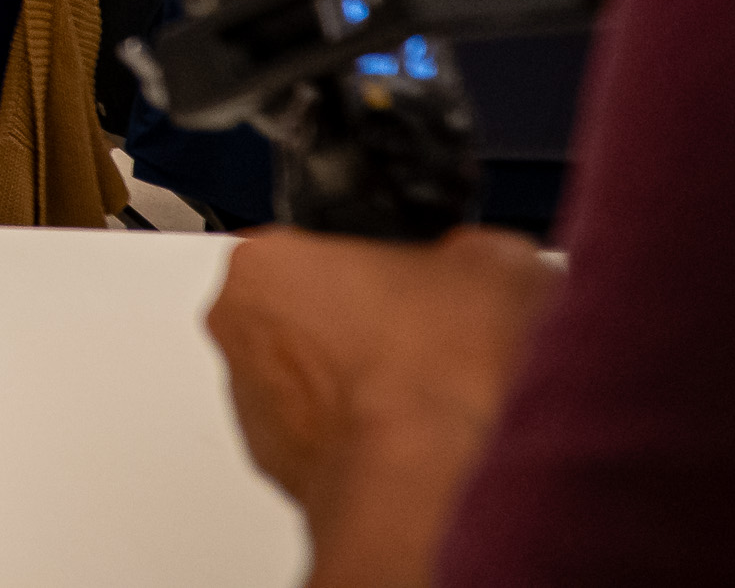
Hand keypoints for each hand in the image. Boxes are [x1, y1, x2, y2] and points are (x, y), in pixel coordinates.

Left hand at [206, 228, 548, 574]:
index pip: (325, 247)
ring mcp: (253, 403)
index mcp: (265, 262)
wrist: (431, 486)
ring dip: (366, 386)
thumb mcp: (495, 266)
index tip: (424, 290)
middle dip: (370, 327)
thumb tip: (492, 262)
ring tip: (432, 398)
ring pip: (315, 378)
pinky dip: (366, 439)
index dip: (387, 269)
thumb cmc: (436, 380)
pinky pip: (326, 437)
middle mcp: (239, 332)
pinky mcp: (279, 467)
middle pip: (313, 312)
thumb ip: (478, 250)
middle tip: (434, 345)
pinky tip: (417, 441)